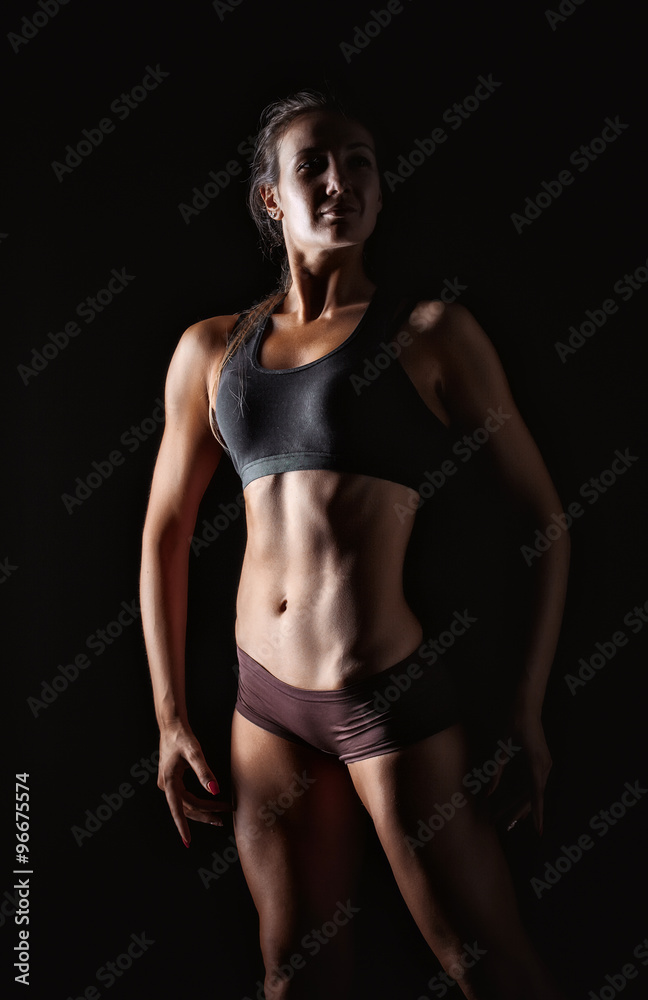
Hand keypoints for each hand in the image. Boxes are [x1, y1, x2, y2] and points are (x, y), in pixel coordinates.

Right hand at [157, 720, 232, 845]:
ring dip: (203, 809)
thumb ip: (205, 772)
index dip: (183, 827)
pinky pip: (185, 796)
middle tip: (223, 819)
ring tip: (220, 815)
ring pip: (186, 803)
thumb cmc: (182, 736)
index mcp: (169, 781)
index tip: (188, 842)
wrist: (171, 724)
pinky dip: (197, 802)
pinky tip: (209, 803)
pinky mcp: (172, 779)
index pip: (178, 809)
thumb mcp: (195, 752)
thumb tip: (215, 790)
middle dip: (204, 814)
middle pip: (186, 807)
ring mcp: (168, 783)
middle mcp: (166, 785)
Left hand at [487, 715, 551, 835]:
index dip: (537, 813)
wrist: (527, 707)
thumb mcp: (502, 748)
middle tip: (503, 826)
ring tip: (503, 817)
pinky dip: (522, 793)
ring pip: (532, 791)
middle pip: (532, 796)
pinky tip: (512, 803)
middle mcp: (544, 767)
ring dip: (519, 804)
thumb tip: (488, 793)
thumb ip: (496, 772)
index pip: (536, 794)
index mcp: (536, 763)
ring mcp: (544, 765)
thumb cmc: (514, 723)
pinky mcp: (541, 762)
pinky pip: (532, 782)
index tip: (539, 830)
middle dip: (518, 812)